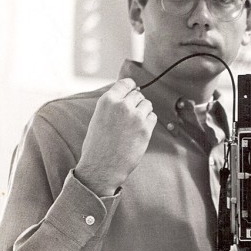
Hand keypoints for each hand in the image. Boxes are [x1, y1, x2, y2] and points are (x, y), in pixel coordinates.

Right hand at [75, 78, 156, 195]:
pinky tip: (139, 131)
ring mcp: (135, 116)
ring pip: (147, 104)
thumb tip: (129, 94)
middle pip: (138, 95)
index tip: (133, 89)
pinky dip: (149, 122)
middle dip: (136, 103)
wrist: (102, 166)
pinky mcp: (146, 129)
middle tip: (130, 116)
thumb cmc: (98, 144)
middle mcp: (122, 105)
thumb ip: (113, 105)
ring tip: (134, 124)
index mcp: (107, 101)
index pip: (125, 83)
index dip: (131, 86)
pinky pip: (153, 117)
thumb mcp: (99, 117)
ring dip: (143, 111)